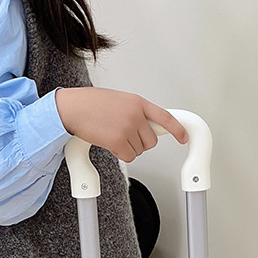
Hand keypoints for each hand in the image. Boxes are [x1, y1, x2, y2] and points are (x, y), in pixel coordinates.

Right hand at [55, 87, 187, 162]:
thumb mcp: (119, 101)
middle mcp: (136, 114)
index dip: (177, 129)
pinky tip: (108, 142)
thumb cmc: (91, 104)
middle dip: (139, 143)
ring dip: (127, 148)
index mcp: (138, 102)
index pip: (164, 117)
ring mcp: (128, 128)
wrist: (72, 107)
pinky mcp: (118, 141)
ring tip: (111, 134)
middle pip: (151, 141)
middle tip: (124, 136)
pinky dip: (119, 154)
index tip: (184, 137)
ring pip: (139, 151)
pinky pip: (128, 157)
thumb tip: (146, 126)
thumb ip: (135, 111)